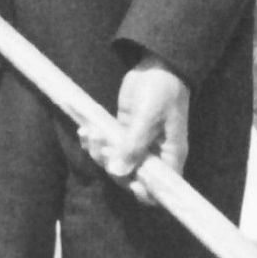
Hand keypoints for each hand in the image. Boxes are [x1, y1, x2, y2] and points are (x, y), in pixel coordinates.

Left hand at [89, 63, 190, 183]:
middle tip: (101, 147)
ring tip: (91, 134)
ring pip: (115, 164)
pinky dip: (95, 143)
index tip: (129, 182)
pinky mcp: (124, 133)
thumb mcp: (149, 117)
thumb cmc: (162, 90)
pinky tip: (86, 132)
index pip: (160, 187)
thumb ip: (134, 146)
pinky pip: (108, 147)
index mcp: (170, 155)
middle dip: (113, 167)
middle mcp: (154, 155)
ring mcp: (138, 145)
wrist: (156, 65)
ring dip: (99, 153)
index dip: (145, 192)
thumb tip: (118, 172)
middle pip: (132, 178)